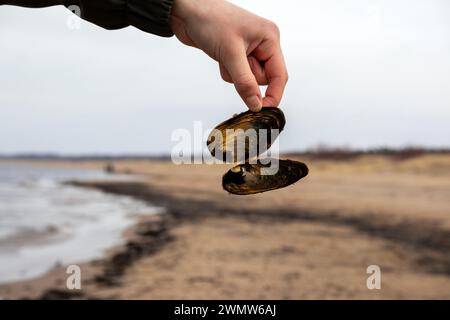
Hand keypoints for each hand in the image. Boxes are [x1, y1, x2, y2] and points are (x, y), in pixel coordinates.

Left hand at [170, 0, 287, 111]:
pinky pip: (237, 75)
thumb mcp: (230, 54)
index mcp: (269, 38)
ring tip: (224, 57)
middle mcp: (262, 43)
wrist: (186, 12)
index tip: (263, 109)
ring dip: (234, 75)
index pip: (279, 75)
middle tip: (233, 64)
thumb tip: (256, 104)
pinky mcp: (236, 54)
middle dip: (246, 78)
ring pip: (248, 79)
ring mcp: (249, 49)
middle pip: (262, 79)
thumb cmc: (210, 20)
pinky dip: (227, 71)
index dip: (272, 94)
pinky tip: (219, 57)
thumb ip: (245, 82)